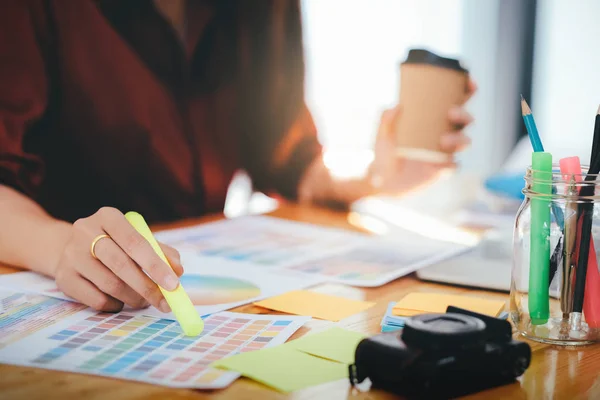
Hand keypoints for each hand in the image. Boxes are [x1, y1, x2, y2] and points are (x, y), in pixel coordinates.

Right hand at [53, 207, 183, 311]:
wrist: (72, 249)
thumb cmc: (115, 244)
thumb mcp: (137, 239)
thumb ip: (161, 252)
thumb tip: (178, 270)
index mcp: (108, 217)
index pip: (135, 242)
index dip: (156, 265)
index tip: (174, 284)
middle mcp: (85, 232)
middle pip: (121, 265)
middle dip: (148, 287)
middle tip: (165, 302)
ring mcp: (71, 255)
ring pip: (110, 285)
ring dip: (134, 298)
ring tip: (145, 301)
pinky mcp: (63, 279)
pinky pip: (96, 300)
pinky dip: (115, 305)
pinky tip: (120, 301)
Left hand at [369, 79, 476, 193]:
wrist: (381, 180)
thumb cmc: (384, 153)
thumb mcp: (382, 134)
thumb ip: (386, 119)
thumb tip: (397, 105)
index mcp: (432, 120)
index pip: (455, 102)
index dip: (467, 90)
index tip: (470, 82)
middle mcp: (443, 133)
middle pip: (465, 120)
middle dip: (464, 115)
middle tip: (451, 113)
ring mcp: (444, 152)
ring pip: (465, 141)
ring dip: (460, 139)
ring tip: (443, 140)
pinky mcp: (441, 170)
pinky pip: (454, 166)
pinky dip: (451, 163)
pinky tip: (441, 163)